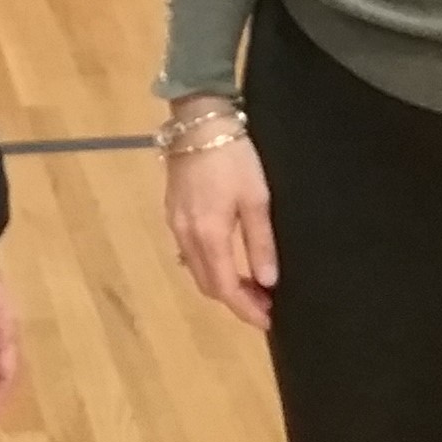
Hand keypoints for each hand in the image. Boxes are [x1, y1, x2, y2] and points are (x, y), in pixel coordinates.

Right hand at [163, 99, 277, 329]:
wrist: (198, 121)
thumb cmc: (233, 157)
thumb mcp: (256, 198)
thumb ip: (260, 243)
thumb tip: (267, 282)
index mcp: (208, 236)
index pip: (225, 288)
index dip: (246, 310)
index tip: (268, 321)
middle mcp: (186, 236)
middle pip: (207, 284)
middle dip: (235, 301)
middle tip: (264, 304)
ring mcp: (175, 224)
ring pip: (196, 270)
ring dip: (221, 284)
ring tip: (250, 285)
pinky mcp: (172, 211)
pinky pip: (189, 252)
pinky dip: (209, 265)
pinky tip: (226, 259)